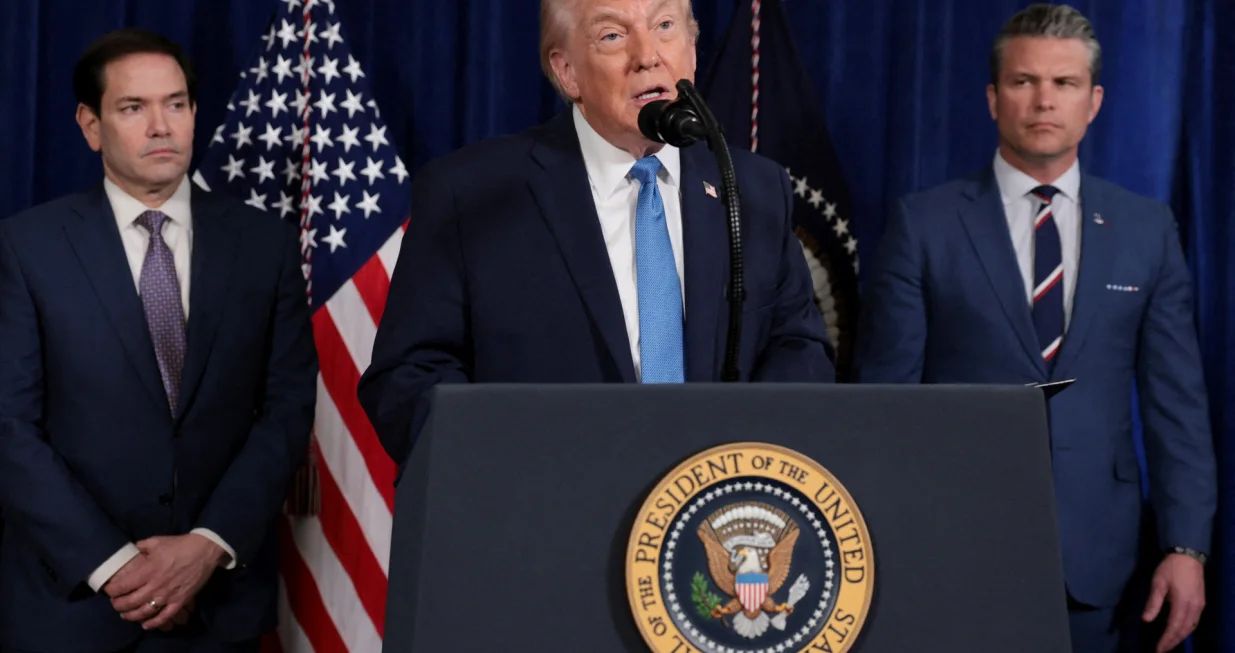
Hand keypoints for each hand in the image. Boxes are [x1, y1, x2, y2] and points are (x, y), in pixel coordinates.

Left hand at [108, 534, 226, 630]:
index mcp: (148, 570)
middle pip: (130, 602)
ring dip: (132, 616)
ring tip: (126, 615)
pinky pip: (165, 616)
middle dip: (118, 605)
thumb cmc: (180, 545)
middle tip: (115, 604)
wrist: (205, 550)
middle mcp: (155, 585)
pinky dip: (154, 623)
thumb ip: (141, 547)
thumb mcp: (157, 541)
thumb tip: (132, 550)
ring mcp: (168, 595)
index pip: (123, 586)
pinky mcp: (180, 601)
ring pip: (144, 612)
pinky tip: (146, 625)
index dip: (112, 590)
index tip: (109, 590)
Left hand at [1142, 553, 1205, 651]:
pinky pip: (1195, 621)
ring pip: (1191, 627)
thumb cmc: (1170, 568)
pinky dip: (1187, 629)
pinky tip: (1180, 630)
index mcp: (1182, 603)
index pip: (1174, 627)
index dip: (1166, 640)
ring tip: (1170, 643)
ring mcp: (1199, 605)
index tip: (1158, 649)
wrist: (1188, 555)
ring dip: (1181, 637)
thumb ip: (1153, 603)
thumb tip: (1146, 620)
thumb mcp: (1158, 583)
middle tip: (1162, 650)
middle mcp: (1194, 607)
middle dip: (1173, 642)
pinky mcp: (1201, 602)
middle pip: (1184, 630)